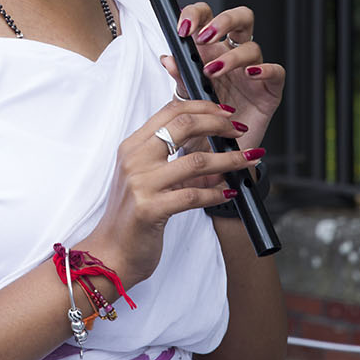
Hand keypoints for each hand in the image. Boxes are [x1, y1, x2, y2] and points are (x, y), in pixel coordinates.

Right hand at [83, 99, 259, 287]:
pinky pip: (193, 196)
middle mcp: (134, 159)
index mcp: (133, 146)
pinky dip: (216, 193)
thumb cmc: (132, 217)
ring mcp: (141, 183)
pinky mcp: (150, 209)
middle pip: (183, 124)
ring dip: (229, 160)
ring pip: (196, 160)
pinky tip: (229, 193)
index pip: (170, 110)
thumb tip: (215, 155)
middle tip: (239, 130)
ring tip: (248, 160)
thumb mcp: (148, 181)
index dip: (202, 106)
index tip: (225, 112)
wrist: (111, 253)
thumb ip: (175, 165)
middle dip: (218, 124)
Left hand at [163, 3, 284, 150]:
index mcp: (209, 51)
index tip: (184, 27)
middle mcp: (232, 56)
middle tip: (205, 36)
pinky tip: (251, 74)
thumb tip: (168, 58)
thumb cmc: (200, 123)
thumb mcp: (184, 100)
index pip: (207, 19)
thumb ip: (179, 76)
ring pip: (252, 47)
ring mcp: (251, 72)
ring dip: (232, 56)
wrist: (214, 154)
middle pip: (239, 19)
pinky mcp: (268, 90)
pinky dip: (265, 70)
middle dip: (223, 21)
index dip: (197, 15)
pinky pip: (276, 71)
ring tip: (214, 71)